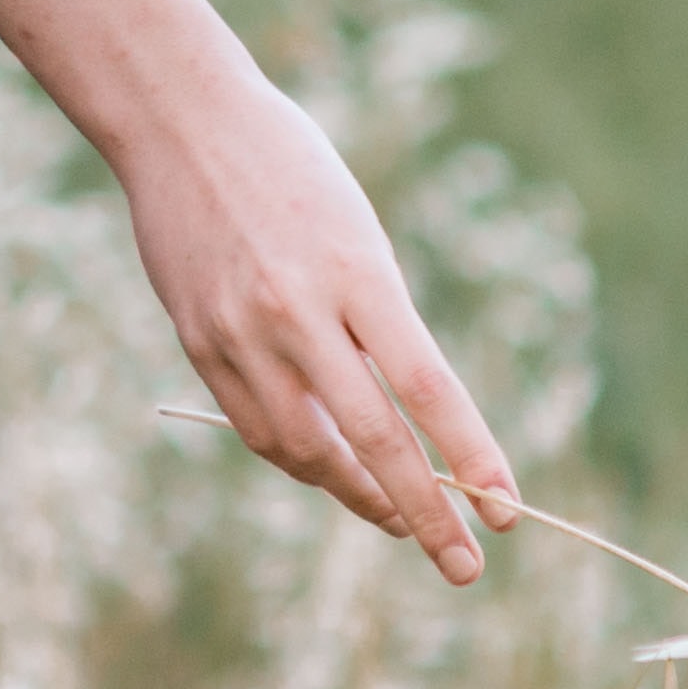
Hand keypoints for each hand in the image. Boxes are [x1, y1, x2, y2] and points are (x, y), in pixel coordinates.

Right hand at [105, 58, 514, 580]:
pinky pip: (257, 430)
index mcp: (357, 273)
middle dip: (424, 513)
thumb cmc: (290, 169)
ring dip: (360, 496)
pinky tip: (330, 470)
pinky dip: (301, 461)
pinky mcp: (199, 344)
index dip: (472, 455)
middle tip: (465, 566)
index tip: (506, 510)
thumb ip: (376, 323)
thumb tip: (402, 425)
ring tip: (400, 517)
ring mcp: (241, 334)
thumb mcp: (356, 234)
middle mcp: (298, 311)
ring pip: (309, 452)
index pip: (427, 386)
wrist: (181, 122)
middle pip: (374, 440)